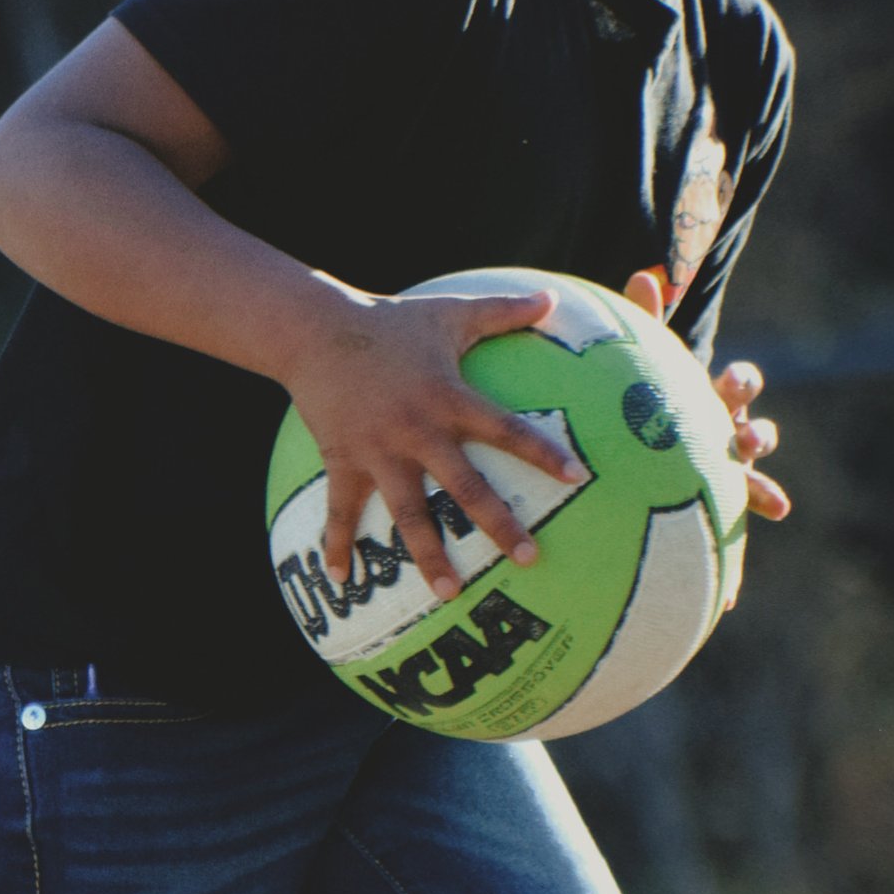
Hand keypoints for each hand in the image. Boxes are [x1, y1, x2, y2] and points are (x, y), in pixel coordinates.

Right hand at [283, 285, 581, 602]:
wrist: (315, 331)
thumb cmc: (391, 322)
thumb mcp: (450, 313)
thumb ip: (503, 310)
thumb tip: (555, 300)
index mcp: (449, 399)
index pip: (506, 429)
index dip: (542, 453)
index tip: (577, 478)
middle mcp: (417, 431)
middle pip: (465, 486)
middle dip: (497, 523)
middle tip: (528, 559)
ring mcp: (379, 452)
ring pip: (409, 513)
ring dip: (429, 555)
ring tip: (451, 594)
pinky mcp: (343, 462)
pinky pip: (341, 512)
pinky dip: (338, 547)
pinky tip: (342, 582)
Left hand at [623, 269, 789, 518]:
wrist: (644, 439)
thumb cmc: (650, 394)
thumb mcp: (647, 362)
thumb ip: (646, 320)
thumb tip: (643, 276)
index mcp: (717, 395)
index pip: (742, 383)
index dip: (744, 381)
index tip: (734, 382)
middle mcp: (730, 427)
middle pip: (756, 426)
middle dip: (759, 430)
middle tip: (748, 436)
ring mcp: (730, 462)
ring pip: (755, 466)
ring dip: (763, 479)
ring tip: (770, 494)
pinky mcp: (724, 493)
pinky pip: (744, 506)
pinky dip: (762, 509)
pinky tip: (770, 525)